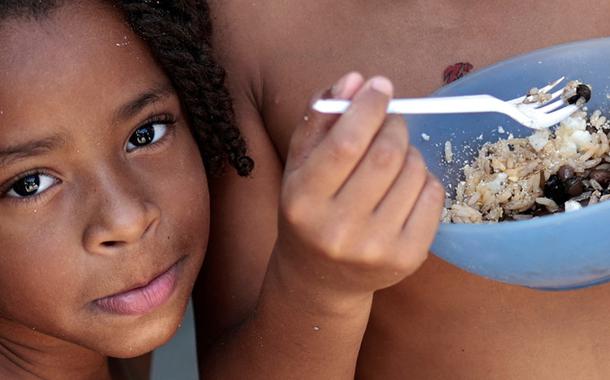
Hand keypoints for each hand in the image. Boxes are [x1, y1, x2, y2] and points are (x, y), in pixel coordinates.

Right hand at [274, 72, 444, 300]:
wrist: (321, 278)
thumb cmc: (309, 212)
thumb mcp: (299, 166)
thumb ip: (319, 119)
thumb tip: (354, 80)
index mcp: (303, 201)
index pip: (345, 144)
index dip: (368, 107)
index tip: (380, 86)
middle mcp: (338, 229)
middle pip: (385, 155)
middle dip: (393, 125)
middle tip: (390, 122)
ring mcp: (376, 247)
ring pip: (414, 171)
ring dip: (409, 151)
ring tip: (392, 161)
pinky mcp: (408, 257)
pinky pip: (433, 195)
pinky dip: (424, 177)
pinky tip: (404, 185)